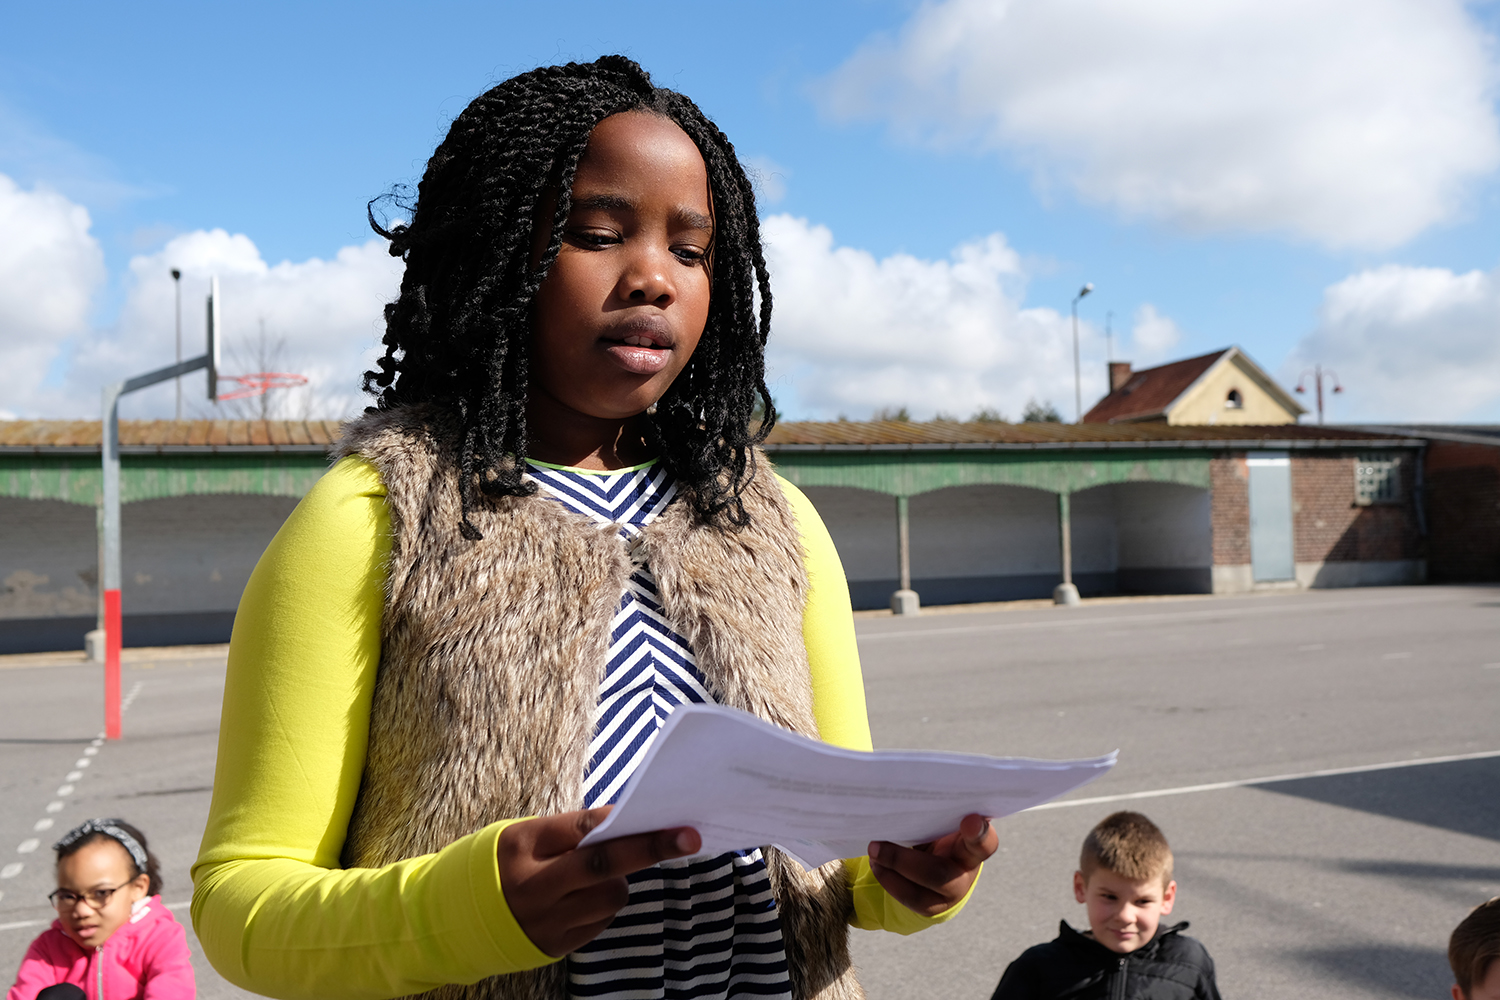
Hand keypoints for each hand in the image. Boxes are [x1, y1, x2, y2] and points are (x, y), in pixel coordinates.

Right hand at [498, 806, 700, 956]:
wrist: (455, 920)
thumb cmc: (500, 865)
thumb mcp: (521, 838)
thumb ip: (566, 833)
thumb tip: (622, 823)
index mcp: (522, 846)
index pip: (582, 829)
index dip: (624, 820)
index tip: (660, 813)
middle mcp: (533, 886)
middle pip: (603, 865)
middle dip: (650, 848)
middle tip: (688, 837)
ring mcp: (545, 920)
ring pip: (610, 897)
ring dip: (619, 881)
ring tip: (600, 875)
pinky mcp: (555, 946)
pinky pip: (600, 921)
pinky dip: (603, 905)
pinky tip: (584, 898)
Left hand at [867, 813, 996, 916]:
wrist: (937, 860)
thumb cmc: (938, 830)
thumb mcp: (942, 820)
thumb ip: (935, 813)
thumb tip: (905, 797)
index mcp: (974, 844)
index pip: (985, 842)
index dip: (979, 833)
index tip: (970, 819)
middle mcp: (967, 871)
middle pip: (939, 873)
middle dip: (902, 861)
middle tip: (876, 844)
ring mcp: (952, 892)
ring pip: (920, 891)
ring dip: (891, 870)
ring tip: (873, 852)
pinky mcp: (933, 907)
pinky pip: (909, 898)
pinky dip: (889, 880)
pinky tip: (878, 865)